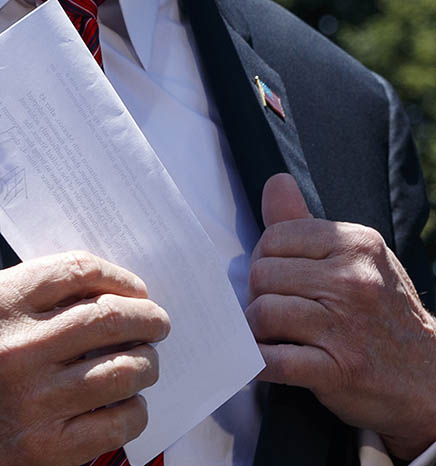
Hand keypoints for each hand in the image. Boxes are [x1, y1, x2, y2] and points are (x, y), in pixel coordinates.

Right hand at [0, 251, 169, 465]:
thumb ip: (37, 289)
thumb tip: (112, 289)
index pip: (80, 271)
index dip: (120, 277)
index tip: (136, 289)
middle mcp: (16, 350)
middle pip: (113, 318)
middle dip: (150, 318)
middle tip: (158, 323)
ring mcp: (32, 403)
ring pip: (125, 370)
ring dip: (148, 362)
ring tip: (144, 361)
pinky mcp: (45, 449)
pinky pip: (119, 422)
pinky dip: (135, 408)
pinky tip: (125, 401)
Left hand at [247, 174, 435, 459]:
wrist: (429, 376)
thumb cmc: (382, 311)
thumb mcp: (357, 256)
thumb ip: (306, 222)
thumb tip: (275, 182)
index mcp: (355, 244)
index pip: (274, 238)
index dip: (266, 260)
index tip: (280, 280)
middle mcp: (352, 280)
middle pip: (262, 276)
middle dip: (258, 296)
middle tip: (276, 312)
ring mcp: (345, 326)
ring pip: (262, 314)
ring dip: (256, 331)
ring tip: (275, 336)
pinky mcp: (337, 369)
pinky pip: (272, 361)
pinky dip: (259, 364)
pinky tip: (265, 362)